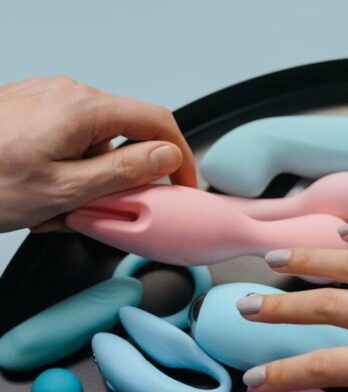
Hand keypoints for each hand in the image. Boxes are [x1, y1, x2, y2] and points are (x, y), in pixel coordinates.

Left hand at [0, 76, 195, 231]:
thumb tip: (167, 157)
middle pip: (127, 132)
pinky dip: (70, 166)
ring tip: (60, 207)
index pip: (159, 122)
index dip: (181, 158)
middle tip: (109, 208)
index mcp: (84, 109)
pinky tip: (45, 190)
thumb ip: (125, 172)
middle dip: (126, 174)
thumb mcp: (66, 190)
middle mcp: (69, 94)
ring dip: (93, 174)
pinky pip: (70, 136)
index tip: (183, 187)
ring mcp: (47, 98)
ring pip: (97, 139)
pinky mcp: (30, 108)